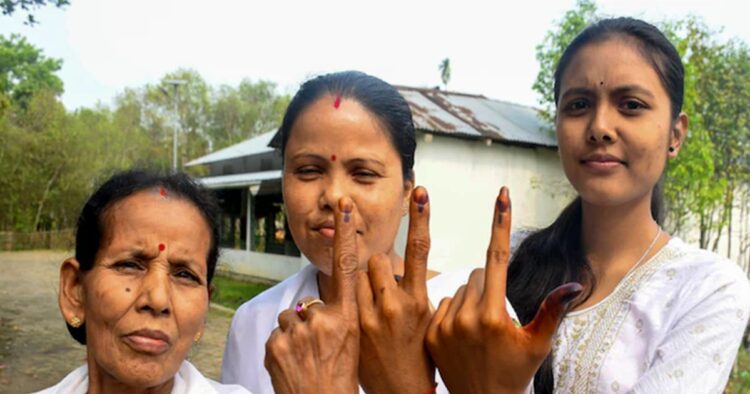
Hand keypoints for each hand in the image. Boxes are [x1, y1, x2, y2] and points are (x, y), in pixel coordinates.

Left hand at [265, 197, 359, 393]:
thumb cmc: (340, 378)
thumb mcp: (352, 342)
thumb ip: (338, 316)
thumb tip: (316, 305)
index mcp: (349, 318)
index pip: (346, 268)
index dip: (344, 234)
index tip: (341, 205)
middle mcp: (325, 320)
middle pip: (308, 304)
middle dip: (309, 322)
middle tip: (318, 350)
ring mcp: (299, 332)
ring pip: (290, 318)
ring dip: (294, 335)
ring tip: (305, 359)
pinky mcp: (276, 343)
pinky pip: (276, 334)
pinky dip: (281, 348)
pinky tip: (292, 365)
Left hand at [357, 187, 435, 393]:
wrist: (401, 393)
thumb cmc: (419, 358)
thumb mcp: (428, 322)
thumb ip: (420, 293)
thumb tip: (416, 271)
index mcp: (418, 301)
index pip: (420, 250)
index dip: (421, 217)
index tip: (420, 190)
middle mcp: (393, 305)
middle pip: (374, 260)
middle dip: (374, 270)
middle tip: (380, 296)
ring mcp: (367, 317)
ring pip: (352, 277)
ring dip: (357, 288)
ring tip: (367, 316)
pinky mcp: (346, 328)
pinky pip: (335, 299)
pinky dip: (338, 308)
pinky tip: (349, 332)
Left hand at [425, 187, 581, 393]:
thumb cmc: (514, 373)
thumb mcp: (537, 344)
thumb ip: (552, 311)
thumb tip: (574, 285)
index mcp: (495, 316)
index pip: (497, 258)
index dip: (500, 223)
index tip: (501, 195)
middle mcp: (467, 317)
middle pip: (476, 275)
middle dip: (487, 285)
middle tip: (495, 316)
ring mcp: (444, 325)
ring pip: (459, 289)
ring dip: (469, 300)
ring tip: (478, 330)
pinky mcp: (430, 332)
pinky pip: (442, 304)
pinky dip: (452, 311)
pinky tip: (461, 334)